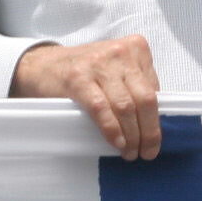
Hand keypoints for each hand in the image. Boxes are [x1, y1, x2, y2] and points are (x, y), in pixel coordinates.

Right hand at [11, 36, 159, 160]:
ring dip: (131, 136)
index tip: (154, 140)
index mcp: (135, 48)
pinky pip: (102, 109)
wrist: (44, 65)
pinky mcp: (79, 78)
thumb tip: (156, 121)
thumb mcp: (117, 68)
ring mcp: (99, 64)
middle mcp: (120, 52)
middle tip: (148, 152)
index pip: (155, 89)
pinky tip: (116, 143)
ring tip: (130, 152)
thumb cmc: (86, 71)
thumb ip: (136, 85)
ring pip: (126, 106)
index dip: (157, 119)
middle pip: (145, 99)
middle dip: (149, 131)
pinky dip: (112, 130)